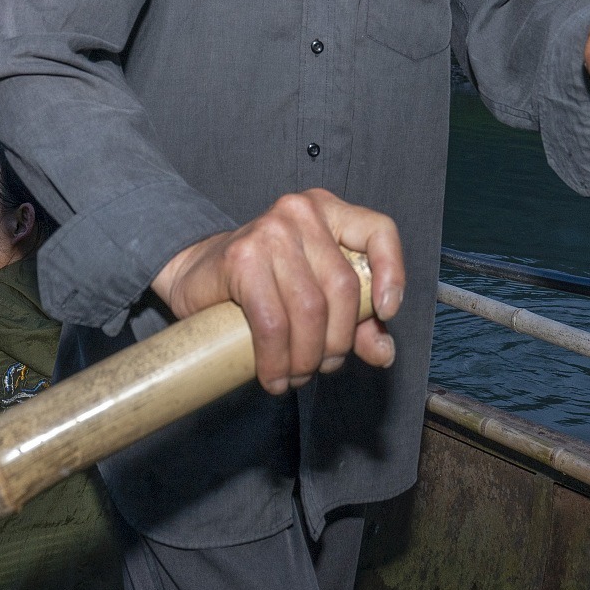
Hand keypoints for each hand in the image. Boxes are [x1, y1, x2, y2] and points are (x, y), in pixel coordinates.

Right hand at [151, 190, 404, 396]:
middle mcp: (301, 212)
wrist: (197, 275)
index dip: (392, 273)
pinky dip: (277, 360)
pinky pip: (273, 321)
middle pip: (343, 287)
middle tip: (321, 367)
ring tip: (296, 376)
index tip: (385, 312)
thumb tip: (385, 353)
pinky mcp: (240, 257)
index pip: (379, 230)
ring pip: (310, 309)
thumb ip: (356, 319)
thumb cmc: (265, 284)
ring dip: (306, 358)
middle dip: (337, 342)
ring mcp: (270, 230)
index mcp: (330, 211)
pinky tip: (274, 377)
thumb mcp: (318, 295)